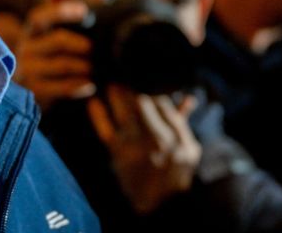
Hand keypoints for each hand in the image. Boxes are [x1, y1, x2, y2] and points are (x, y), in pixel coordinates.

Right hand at [13, 0, 93, 109]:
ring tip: (96, 67)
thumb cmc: (47, 55)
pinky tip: (91, 85)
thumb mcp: (49, 32)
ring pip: (63, 64)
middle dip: (81, 43)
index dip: (61, 10)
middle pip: (57, 40)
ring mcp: (28, 70)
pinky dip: (80, 85)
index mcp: (31, 31)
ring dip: (85, 66)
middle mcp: (25, 49)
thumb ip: (57, 9)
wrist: (29, 90)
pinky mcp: (35, 91)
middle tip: (95, 48)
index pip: (40, 16)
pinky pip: (63, 87)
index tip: (85, 11)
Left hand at [88, 86, 200, 213]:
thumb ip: (183, 123)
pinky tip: (93, 102)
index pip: (162, 102)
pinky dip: (98, 113)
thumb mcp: (188, 151)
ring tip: (110, 84)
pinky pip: (106, 128)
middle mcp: (161, 140)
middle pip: (142, 102)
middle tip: (120, 74)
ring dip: (115, 94)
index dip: (149, 87)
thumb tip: (188, 98)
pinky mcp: (120, 155)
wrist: (161, 206)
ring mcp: (139, 147)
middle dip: (130, 87)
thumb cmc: (174, 175)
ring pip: (126, 111)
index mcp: (179, 137)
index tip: (140, 78)